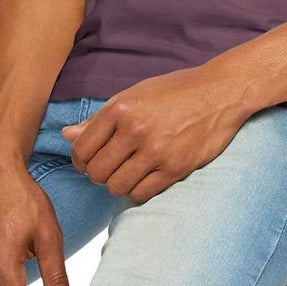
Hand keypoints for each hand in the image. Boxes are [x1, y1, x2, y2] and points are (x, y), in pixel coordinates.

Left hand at [60, 64, 250, 203]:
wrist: (219, 92)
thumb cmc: (174, 91)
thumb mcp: (133, 95)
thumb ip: (99, 119)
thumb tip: (66, 136)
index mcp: (120, 108)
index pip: (81, 149)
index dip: (80, 160)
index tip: (89, 160)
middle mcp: (134, 129)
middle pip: (96, 172)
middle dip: (98, 174)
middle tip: (109, 168)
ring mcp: (156, 150)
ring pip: (116, 187)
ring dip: (117, 184)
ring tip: (127, 172)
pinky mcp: (175, 167)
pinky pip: (141, 194)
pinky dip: (137, 191)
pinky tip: (144, 178)